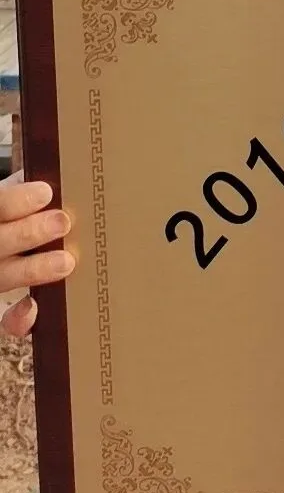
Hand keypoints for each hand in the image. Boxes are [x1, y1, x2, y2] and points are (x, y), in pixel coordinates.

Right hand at [0, 177, 74, 338]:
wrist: (14, 236)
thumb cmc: (23, 214)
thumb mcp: (22, 198)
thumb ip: (32, 190)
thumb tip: (68, 174)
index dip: (16, 201)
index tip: (47, 192)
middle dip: (28, 233)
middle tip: (63, 221)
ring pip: (3, 277)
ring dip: (33, 269)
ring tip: (66, 261)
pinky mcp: (7, 303)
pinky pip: (8, 319)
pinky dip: (19, 318)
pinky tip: (33, 307)